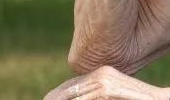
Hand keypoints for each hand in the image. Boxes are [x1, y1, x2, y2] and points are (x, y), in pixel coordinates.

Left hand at [43, 66, 169, 99]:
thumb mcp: (114, 96)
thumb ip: (100, 96)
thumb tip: (81, 97)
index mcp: (102, 73)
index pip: (72, 85)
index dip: (57, 95)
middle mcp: (102, 72)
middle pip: (69, 89)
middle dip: (55, 98)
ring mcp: (104, 79)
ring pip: (73, 95)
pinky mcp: (108, 89)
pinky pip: (84, 99)